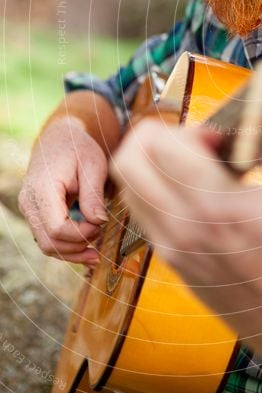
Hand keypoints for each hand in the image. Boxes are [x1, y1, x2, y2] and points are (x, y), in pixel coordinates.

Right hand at [18, 117, 108, 263]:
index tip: (100, 225)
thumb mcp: (92, 164)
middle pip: (49, 243)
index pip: (56, 228)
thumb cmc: (77, 148)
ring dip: (72, 253)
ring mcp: (30, 210)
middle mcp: (30, 202)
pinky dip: (66, 247)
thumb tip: (98, 222)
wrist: (58, 139)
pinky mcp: (36, 214)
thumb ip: (93, 194)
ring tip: (96, 253)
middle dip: (77, 246)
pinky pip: (48, 239)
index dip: (81, 234)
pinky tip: (86, 248)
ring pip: (46, 246)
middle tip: (100, 235)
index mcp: (42, 189)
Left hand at [110, 121, 261, 392]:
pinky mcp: (170, 260)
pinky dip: (157, 190)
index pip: (163, 147)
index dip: (189, 127)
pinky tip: (194, 194)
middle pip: (127, 161)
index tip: (218, 135)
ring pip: (128, 186)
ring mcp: (172, 247)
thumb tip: (255, 127)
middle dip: (156, 137)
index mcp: (219, 206)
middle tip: (192, 142)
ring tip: (191, 165)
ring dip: (152, 164)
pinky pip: (143, 211)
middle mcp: (184, 227)